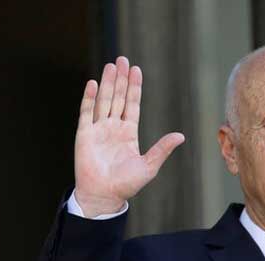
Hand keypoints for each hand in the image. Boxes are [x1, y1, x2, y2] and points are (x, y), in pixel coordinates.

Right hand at [74, 56, 184, 216]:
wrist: (104, 196)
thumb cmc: (126, 185)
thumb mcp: (149, 165)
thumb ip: (162, 149)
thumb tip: (181, 136)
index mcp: (128, 133)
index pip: (132, 105)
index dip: (134, 87)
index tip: (136, 70)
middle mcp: (113, 128)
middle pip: (118, 98)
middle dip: (121, 79)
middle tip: (122, 59)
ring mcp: (98, 130)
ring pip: (103, 101)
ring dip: (107, 84)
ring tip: (110, 66)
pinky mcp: (84, 135)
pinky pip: (86, 113)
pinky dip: (89, 99)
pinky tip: (93, 84)